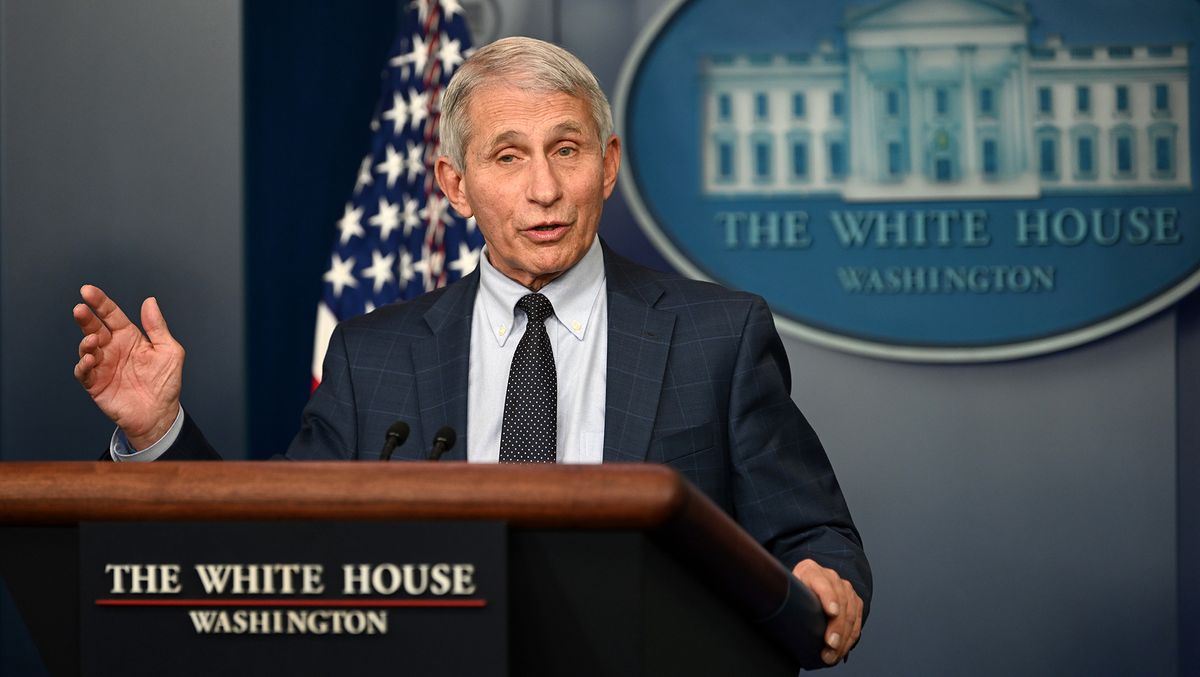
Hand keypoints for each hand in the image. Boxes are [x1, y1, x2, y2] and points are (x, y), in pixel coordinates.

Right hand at [73, 285, 183, 449]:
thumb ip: (157, 327)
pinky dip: (84, 364)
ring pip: (86, 348)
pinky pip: (84, 372)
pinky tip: (91, 359)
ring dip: (86, 343)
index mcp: (129, 337)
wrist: (160, 414)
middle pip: (94, 328)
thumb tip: (150, 301)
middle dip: (86, 318)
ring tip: (92, 340)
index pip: (111, 315)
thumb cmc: (165, 382)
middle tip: (80, 309)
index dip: (100, 302)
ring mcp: (103, 366)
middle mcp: (113, 348)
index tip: (88, 290)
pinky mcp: (96, 384)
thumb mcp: (169, 350)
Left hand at [792, 559, 862, 664]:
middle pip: (839, 601)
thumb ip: (782, 598)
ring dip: (844, 637)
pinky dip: (850, 638)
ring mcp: (845, 588)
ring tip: (833, 654)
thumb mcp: (784, 591)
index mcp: (809, 570)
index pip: (821, 582)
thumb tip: (774, 613)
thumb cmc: (793, 592)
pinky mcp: (854, 601)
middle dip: (837, 626)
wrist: (806, 585)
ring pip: (850, 613)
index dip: (828, 597)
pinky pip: (856, 621)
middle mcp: (830, 577)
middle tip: (831, 645)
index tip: (832, 612)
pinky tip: (841, 650)